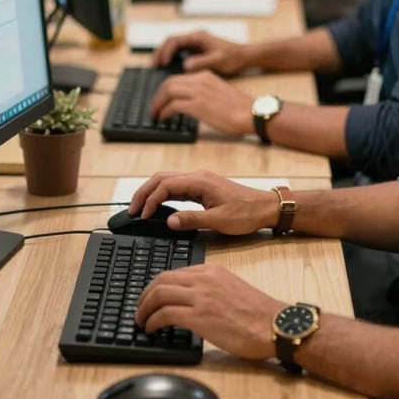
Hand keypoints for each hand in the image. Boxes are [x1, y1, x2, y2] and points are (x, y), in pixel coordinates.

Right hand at [128, 169, 279, 233]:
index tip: (142, 215)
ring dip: (152, 192)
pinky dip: (163, 194)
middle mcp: (197, 177)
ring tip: (140, 208)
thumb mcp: (219, 221)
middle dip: (144, 192)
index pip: (165, 186)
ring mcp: (200, 180)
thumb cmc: (246, 213)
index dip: (150, 200)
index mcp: (200, 181)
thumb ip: (192, 220)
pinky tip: (158, 206)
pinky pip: (176, 186)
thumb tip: (168, 221)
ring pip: (167, 180)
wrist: (266, 207)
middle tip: (132, 210)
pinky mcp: (202, 187)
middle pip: (161, 178)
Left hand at [136, 264, 282, 360]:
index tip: (151, 297)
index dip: (157, 286)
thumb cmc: (258, 314)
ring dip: (144, 308)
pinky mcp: (199, 316)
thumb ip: (211, 289)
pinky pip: (165, 314)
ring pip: (159, 294)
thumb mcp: (231, 289)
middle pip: (162, 280)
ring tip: (141, 321)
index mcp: (212, 270)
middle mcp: (204, 279)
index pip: (175, 272)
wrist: (274, 325)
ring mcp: (201, 296)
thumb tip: (192, 302)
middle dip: (145, 295)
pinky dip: (153, 321)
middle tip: (140, 309)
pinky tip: (152, 329)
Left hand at [151, 71, 253, 134]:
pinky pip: (173, 106)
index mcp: (205, 75)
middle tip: (154, 106)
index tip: (161, 98)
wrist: (250, 113)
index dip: (165, 89)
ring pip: (168, 91)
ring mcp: (198, 92)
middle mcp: (200, 80)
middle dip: (158, 95)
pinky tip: (164, 118)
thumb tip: (189, 102)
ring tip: (155, 113)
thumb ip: (204, 92)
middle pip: (169, 82)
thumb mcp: (218, 91)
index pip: (178, 77)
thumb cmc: (239, 108)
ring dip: (158, 103)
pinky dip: (164, 112)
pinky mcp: (198, 105)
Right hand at [153, 31, 248, 75]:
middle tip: (153, 65)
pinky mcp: (197, 51)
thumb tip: (186, 66)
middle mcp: (195, 39)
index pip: (175, 40)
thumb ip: (202, 62)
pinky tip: (168, 69)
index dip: (166, 51)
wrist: (245, 56)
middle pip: (170, 42)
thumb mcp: (218, 60)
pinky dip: (171, 59)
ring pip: (173, 47)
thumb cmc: (234, 57)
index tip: (162, 62)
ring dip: (164, 55)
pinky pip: (179, 53)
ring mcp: (195, 45)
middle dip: (160, 52)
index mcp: (198, 37)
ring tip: (156, 67)